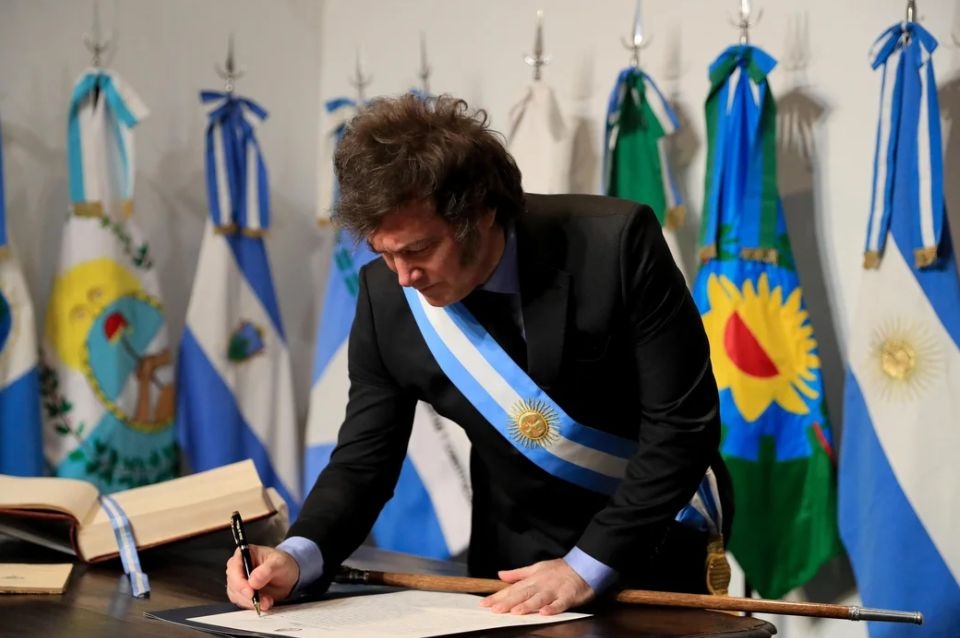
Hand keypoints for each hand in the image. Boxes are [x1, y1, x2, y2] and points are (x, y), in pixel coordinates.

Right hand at [225, 545, 299, 611]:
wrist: (287, 577)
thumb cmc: (282, 564)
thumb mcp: (279, 563)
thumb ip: (267, 570)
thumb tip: (253, 581)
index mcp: (244, 553)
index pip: (234, 567)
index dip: (239, 581)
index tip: (250, 592)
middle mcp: (238, 567)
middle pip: (233, 583)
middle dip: (247, 595)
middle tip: (261, 601)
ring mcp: (238, 580)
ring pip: (236, 595)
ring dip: (251, 602)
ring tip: (267, 601)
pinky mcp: (241, 593)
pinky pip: (241, 602)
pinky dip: (252, 605)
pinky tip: (264, 603)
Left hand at [479, 558, 594, 614]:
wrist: (583, 566)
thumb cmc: (559, 570)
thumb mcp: (536, 568)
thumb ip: (518, 574)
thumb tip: (501, 575)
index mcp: (532, 579)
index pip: (512, 589)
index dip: (498, 596)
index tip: (485, 603)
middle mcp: (541, 585)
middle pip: (522, 594)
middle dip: (508, 602)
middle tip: (495, 609)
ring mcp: (554, 590)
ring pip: (539, 599)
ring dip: (527, 605)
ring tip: (516, 611)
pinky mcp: (567, 596)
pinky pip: (559, 604)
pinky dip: (552, 608)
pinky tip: (544, 613)